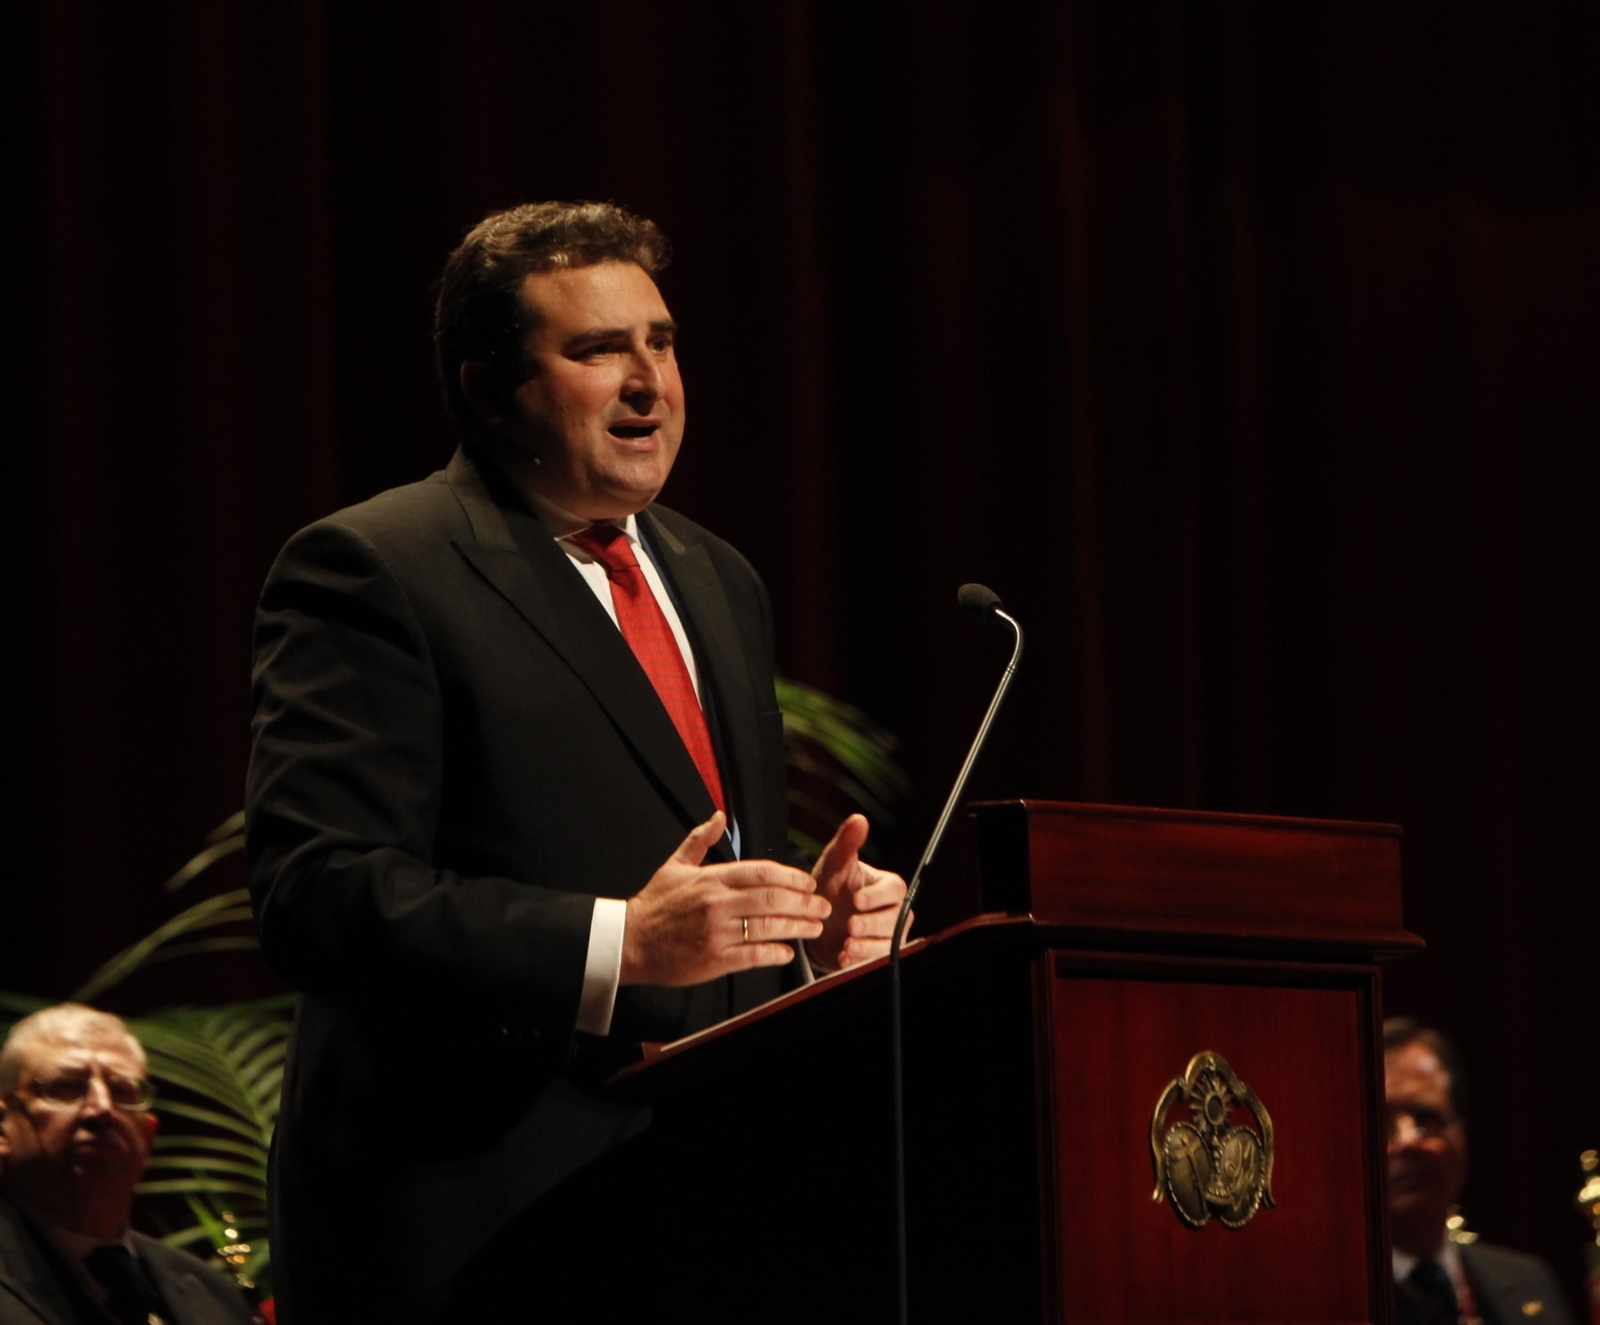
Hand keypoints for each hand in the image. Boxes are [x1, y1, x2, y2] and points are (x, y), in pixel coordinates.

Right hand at [621, 812, 830, 986]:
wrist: (630, 941)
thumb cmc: (654, 905)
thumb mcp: (675, 865)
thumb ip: (700, 839)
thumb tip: (719, 816)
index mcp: (712, 879)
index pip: (762, 872)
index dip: (791, 877)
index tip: (808, 883)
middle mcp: (718, 903)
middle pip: (773, 898)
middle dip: (804, 902)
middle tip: (822, 906)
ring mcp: (717, 932)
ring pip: (769, 926)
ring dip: (798, 926)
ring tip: (815, 928)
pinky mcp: (715, 959)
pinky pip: (754, 955)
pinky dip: (776, 953)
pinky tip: (788, 951)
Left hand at [808, 814, 909, 970]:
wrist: (818, 920)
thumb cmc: (832, 887)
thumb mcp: (834, 864)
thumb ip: (847, 843)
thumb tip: (858, 819)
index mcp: (887, 887)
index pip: (894, 890)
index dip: (877, 896)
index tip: (857, 900)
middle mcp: (893, 912)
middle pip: (894, 920)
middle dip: (872, 924)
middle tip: (850, 925)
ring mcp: (886, 936)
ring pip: (887, 945)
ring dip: (867, 948)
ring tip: (846, 947)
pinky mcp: (876, 956)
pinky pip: (875, 962)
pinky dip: (859, 963)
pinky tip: (843, 960)